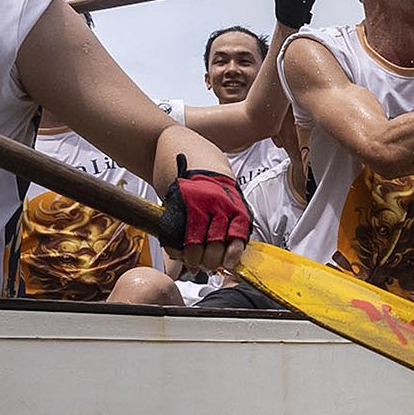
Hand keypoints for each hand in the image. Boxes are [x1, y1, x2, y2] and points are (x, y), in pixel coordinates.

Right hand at [156, 154, 251, 274]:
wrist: (183, 149)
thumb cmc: (207, 178)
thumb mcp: (225, 197)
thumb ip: (228, 223)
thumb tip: (226, 258)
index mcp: (234, 204)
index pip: (238, 238)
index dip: (232, 256)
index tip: (227, 265)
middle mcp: (217, 206)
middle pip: (214, 248)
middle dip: (209, 262)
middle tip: (205, 265)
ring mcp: (195, 207)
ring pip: (194, 247)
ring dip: (191, 260)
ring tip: (191, 262)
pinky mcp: (175, 207)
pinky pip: (175, 237)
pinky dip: (175, 250)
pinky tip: (177, 251)